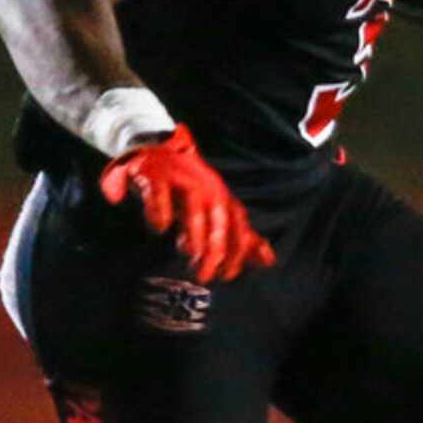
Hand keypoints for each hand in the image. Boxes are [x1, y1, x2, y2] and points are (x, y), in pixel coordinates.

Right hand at [97, 125, 273, 283]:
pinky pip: (159, 192)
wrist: (154, 147)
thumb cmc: (184, 187)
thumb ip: (239, 236)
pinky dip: (159, 209)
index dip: (236, 251)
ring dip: (193, 232)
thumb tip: (269, 261)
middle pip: (218, 219)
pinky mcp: (154, 175)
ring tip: (189, 253)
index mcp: (220, 196)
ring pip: (193, 206)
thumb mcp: (213, 210)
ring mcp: (180, 179)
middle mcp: (205, 187)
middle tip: (205, 274)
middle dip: (214, 248)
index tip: (227, 275)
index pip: (237, 225)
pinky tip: (159, 227)